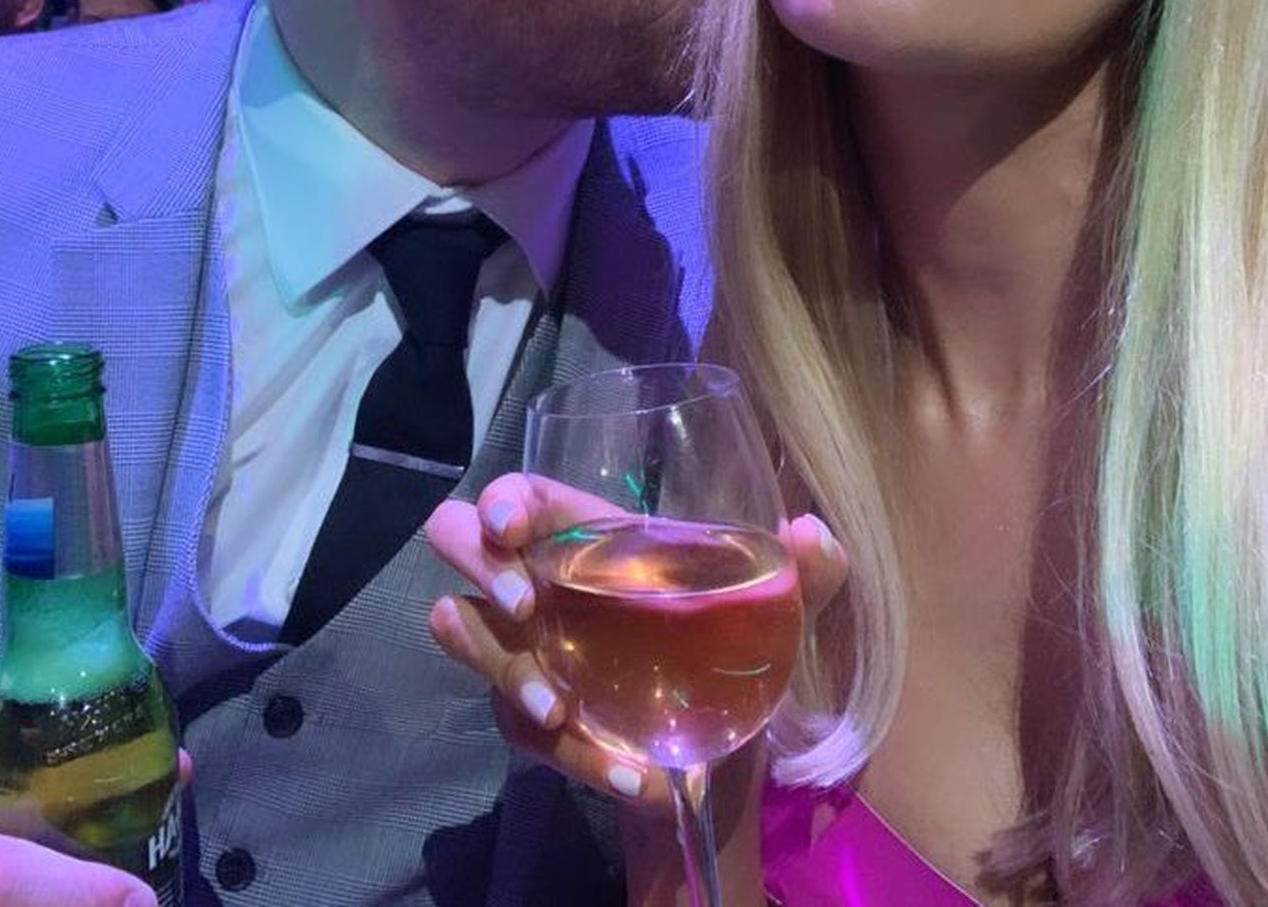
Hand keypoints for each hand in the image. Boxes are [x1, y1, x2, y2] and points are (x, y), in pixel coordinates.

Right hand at [425, 471, 848, 810]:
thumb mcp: (780, 618)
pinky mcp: (526, 715)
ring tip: (564, 713)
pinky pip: (517, 726)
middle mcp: (544, 581)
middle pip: (456, 536)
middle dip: (480, 565)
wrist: (720, 763)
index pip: (525, 494)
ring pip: (466, 632)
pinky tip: (625, 774)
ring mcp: (524, 646)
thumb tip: (812, 534)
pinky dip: (571, 753)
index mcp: (594, 537)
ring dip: (511, 674)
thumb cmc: (734, 659)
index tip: (511, 526)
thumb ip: (806, 575)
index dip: (502, 498)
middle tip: (528, 609)